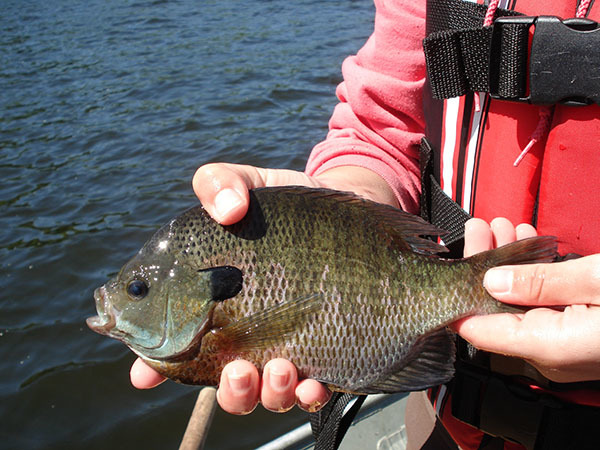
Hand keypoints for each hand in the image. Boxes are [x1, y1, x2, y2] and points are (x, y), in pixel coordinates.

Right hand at [131, 162, 398, 412]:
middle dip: (228, 390)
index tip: (143, 375)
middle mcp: (247, 336)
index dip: (153, 366)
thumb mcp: (248, 185)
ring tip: (281, 368)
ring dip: (268, 394)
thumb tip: (227, 208)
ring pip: (266, 395)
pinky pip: (312, 391)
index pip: (175, 344)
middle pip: (226, 385)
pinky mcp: (325, 355)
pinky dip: (308, 396)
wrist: (344, 218)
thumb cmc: (285, 207)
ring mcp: (286, 350)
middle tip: (236, 369)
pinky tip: (313, 383)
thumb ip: (220, 184)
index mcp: (215, 304)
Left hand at [455, 218, 599, 382]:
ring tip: (503, 228)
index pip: (478, 329)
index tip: (448, 264)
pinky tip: (533, 247)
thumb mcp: (597, 280)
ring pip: (525, 304)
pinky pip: (548, 308)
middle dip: (488, 265)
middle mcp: (554, 354)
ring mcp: (568, 348)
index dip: (456, 297)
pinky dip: (538, 277)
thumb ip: (541, 282)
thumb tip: (492, 281)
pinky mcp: (582, 337)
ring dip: (513, 264)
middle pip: (500, 309)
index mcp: (550, 345)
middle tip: (480, 230)